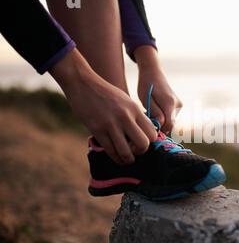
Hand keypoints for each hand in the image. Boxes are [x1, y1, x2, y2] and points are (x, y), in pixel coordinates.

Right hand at [50, 48, 156, 163]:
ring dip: (128, 159)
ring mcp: (111, 124)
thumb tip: (142, 132)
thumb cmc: (105, 93)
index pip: (152, 132)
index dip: (150, 141)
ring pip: (127, 152)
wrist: (82, 83)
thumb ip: (135, 115)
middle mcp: (126, 117)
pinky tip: (117, 158)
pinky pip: (111, 151)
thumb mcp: (125, 100)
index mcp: (135, 109)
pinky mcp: (97, 130)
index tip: (143, 142)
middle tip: (135, 151)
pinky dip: (116, 158)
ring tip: (127, 158)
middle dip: (141, 151)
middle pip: (144, 144)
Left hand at [135, 46, 182, 133]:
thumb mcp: (146, 99)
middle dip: (160, 125)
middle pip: (171, 125)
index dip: (159, 130)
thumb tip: (161, 125)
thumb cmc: (147, 85)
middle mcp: (178, 105)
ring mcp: (179, 105)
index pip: (169, 125)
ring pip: (171, 121)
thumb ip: (154, 112)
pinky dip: (164, 117)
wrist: (153, 72)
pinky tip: (156, 111)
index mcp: (169, 103)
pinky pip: (171, 117)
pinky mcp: (178, 106)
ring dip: (162, 121)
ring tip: (151, 112)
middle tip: (148, 118)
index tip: (149, 127)